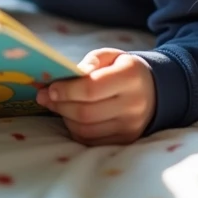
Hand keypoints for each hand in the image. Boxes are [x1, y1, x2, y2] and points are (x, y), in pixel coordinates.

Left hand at [36, 48, 155, 144]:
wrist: (153, 92)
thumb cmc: (124, 70)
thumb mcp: (112, 56)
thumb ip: (92, 61)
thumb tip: (74, 73)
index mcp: (131, 76)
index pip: (92, 88)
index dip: (67, 90)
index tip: (49, 88)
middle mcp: (133, 104)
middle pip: (86, 113)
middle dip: (60, 105)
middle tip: (44, 97)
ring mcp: (130, 127)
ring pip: (86, 130)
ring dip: (65, 118)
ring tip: (57, 106)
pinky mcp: (125, 141)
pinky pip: (91, 141)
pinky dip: (75, 130)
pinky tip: (71, 118)